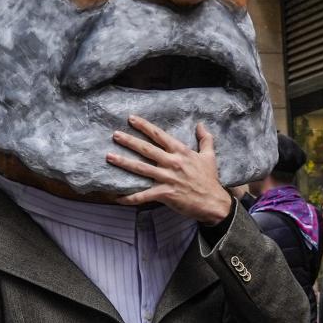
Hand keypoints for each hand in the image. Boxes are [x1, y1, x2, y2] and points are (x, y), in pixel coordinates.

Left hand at [107, 117, 234, 223]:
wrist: (213, 202)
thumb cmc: (210, 179)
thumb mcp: (209, 156)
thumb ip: (205, 139)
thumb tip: (201, 124)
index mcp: (181, 152)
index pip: (159, 135)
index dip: (145, 126)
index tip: (131, 119)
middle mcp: (172, 163)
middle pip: (146, 149)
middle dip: (129, 141)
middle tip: (115, 134)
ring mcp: (167, 178)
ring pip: (141, 169)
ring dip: (124, 162)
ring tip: (109, 156)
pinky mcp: (165, 194)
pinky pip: (143, 195)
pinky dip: (130, 197)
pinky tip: (117, 197)